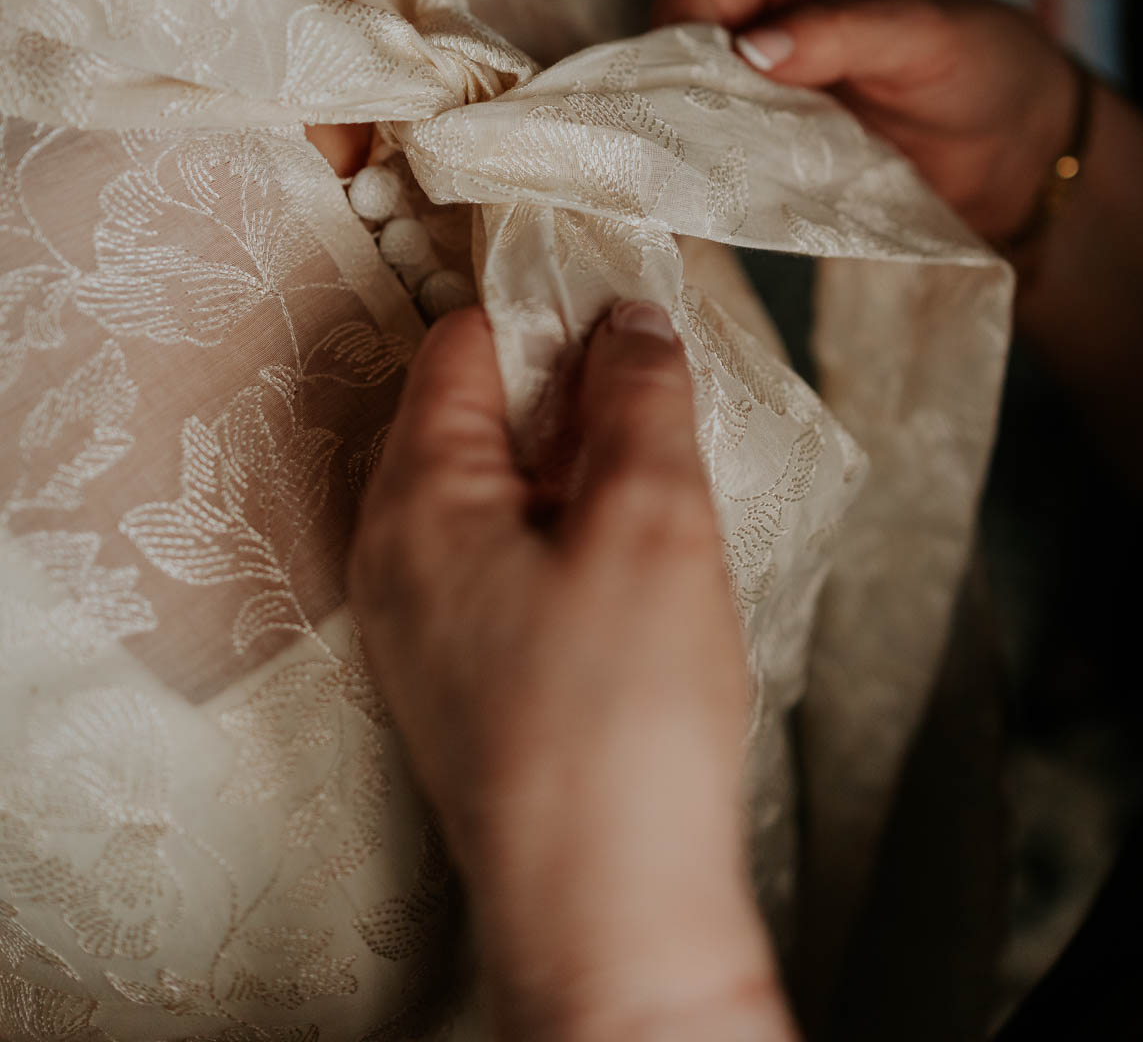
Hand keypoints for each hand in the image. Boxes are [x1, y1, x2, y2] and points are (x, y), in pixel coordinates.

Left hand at [349, 303, 795, 1041]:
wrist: (610, 918)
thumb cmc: (621, 722)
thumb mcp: (651, 521)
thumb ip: (638, 397)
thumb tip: (629, 319)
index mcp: (415, 499)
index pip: (462, 344)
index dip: (547, 309)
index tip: (627, 304)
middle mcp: (396, 553)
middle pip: (478, 416)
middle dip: (575, 394)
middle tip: (665, 405)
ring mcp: (424, 620)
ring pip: (503, 490)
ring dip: (584, 469)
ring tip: (667, 491)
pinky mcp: (467, 674)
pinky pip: (511, 558)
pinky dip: (573, 534)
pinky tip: (643, 569)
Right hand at [655, 0, 1082, 247]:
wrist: (1030, 153)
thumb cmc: (987, 64)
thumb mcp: (923, 32)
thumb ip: (841, 32)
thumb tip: (751, 48)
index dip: (672, 36)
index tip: (666, 88)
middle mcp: (768, 46)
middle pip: (680, 65)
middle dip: (665, 101)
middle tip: (660, 149)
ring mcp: (774, 112)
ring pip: (699, 124)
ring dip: (685, 152)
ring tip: (671, 190)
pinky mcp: (788, 170)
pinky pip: (734, 175)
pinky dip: (717, 192)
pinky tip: (704, 215)